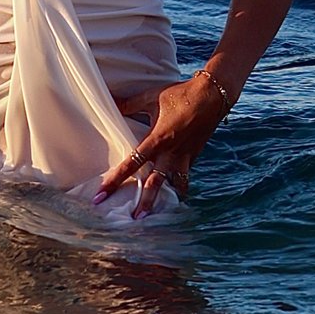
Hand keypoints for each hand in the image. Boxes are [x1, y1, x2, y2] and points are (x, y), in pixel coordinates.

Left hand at [96, 71, 236, 215]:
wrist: (213, 95)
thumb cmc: (180, 94)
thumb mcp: (151, 97)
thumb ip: (129, 104)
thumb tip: (110, 102)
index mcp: (158, 139)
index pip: (132, 164)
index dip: (115, 180)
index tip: (102, 195)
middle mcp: (171, 153)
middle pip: (155, 184)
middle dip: (144, 203)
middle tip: (134, 219)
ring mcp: (185, 156)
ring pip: (175, 184)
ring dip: (167, 199)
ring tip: (160, 214)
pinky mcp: (195, 155)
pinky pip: (185, 174)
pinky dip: (179, 184)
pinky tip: (175, 191)